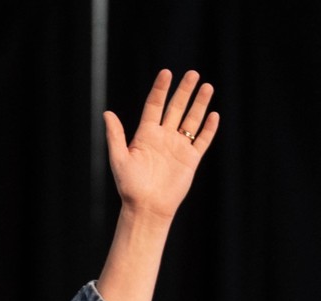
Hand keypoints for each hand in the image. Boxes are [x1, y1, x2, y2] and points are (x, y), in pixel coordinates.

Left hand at [104, 69, 218, 222]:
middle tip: (192, 74)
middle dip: (184, 91)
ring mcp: (178, 147)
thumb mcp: (119, 159)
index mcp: (146, 135)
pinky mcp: (190, 160)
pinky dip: (208, 128)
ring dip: (199, 104)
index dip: (160, 89)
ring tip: (206, 86)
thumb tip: (106, 113)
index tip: (166, 73)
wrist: (147, 208)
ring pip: (191, 120)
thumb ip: (115, 136)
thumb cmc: (130, 186)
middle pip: (176, 108)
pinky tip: (214, 115)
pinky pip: (201, 141)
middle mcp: (163, 137)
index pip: (154, 105)